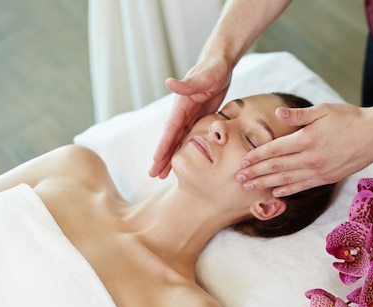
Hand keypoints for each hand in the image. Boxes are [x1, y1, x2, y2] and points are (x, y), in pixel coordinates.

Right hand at [149, 57, 231, 177]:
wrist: (218, 64)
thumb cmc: (213, 69)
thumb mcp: (204, 77)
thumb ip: (187, 83)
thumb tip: (168, 83)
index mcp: (182, 106)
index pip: (170, 129)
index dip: (163, 146)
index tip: (155, 160)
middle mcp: (182, 113)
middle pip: (170, 139)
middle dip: (161, 157)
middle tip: (153, 175)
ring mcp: (189, 116)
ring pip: (177, 142)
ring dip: (169, 157)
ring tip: (161, 174)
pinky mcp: (197, 118)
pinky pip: (188, 138)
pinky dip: (181, 150)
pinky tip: (179, 161)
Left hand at [235, 102, 372, 195]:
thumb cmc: (349, 118)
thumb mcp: (323, 110)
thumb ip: (298, 115)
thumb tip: (277, 113)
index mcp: (307, 139)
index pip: (275, 150)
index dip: (257, 156)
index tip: (242, 161)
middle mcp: (311, 158)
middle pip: (277, 167)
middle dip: (255, 173)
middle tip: (238, 179)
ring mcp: (320, 171)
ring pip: (287, 179)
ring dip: (266, 184)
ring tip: (250, 188)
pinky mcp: (327, 178)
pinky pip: (303, 186)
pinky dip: (288, 190)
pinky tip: (276, 193)